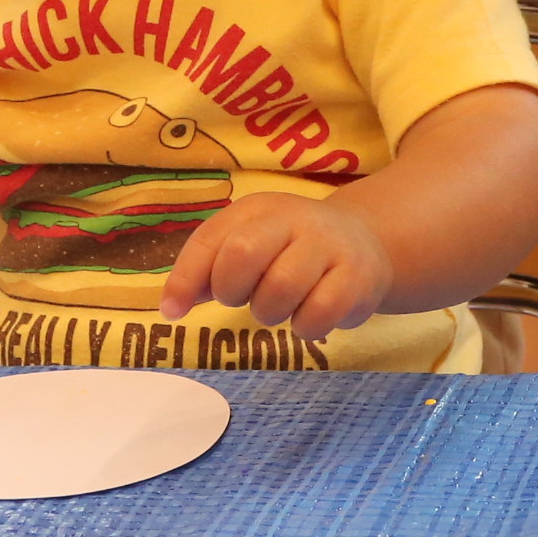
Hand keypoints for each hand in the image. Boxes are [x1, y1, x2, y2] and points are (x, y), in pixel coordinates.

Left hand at [161, 191, 395, 343]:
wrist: (365, 243)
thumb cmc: (290, 250)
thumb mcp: (248, 244)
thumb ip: (208, 269)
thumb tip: (172, 307)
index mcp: (258, 209)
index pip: (210, 239)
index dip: (186, 278)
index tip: (174, 312)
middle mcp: (295, 218)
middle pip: (244, 253)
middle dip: (232, 290)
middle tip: (244, 298)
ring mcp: (330, 245)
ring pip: (281, 288)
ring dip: (270, 313)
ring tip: (280, 306)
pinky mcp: (359, 277)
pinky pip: (319, 314)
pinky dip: (306, 327)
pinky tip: (311, 317)